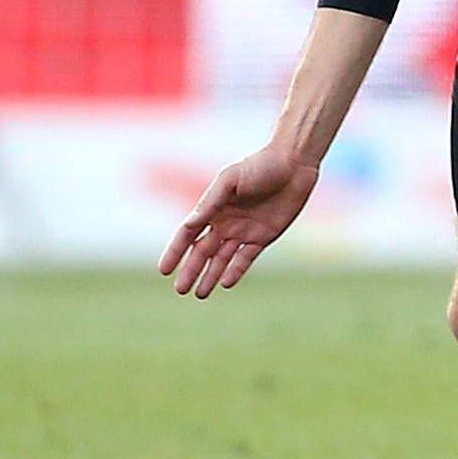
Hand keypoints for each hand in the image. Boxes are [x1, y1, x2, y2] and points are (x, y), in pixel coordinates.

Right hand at [160, 143, 319, 297]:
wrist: (293, 164)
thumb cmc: (259, 166)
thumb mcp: (230, 180)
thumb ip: (210, 203)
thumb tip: (188, 224)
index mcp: (212, 208)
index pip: (188, 234)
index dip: (175, 252)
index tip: (164, 270)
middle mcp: (225, 223)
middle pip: (203, 251)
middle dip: (191, 270)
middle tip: (180, 290)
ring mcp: (244, 232)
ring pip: (222, 259)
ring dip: (210, 276)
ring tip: (199, 294)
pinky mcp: (263, 237)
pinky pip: (246, 259)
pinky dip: (236, 271)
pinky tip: (225, 283)